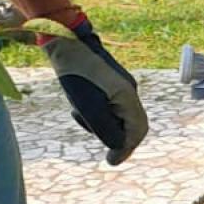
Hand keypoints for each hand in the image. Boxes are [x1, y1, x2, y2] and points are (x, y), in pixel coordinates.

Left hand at [42, 13, 148, 165]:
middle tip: (108, 156)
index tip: (111, 162)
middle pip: (134, 125)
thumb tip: (117, 147)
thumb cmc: (75, 74)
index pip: (137, 130)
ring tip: (79, 116)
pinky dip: (100, 114)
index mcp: (127, 96)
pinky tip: (79, 107)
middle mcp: (130, 91)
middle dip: (121, 141)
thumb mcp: (87, 107)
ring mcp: (122, 86)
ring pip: (122, 116)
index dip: (126, 149)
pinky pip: (113, 106)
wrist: (66, 42)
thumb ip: (105, 130)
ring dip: (105, 124)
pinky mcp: (112, 83)